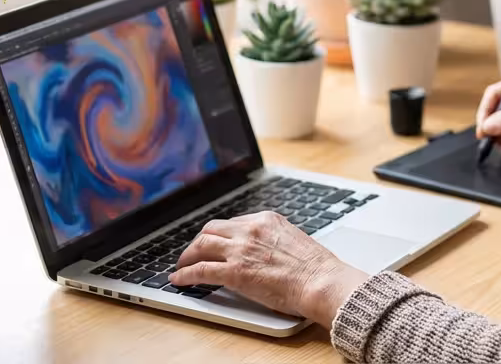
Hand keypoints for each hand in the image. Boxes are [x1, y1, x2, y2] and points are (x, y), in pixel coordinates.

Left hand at [169, 212, 367, 326]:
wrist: (320, 281)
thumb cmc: (315, 267)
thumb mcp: (293, 239)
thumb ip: (273, 239)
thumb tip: (263, 250)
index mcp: (266, 220)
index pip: (232, 223)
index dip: (219, 234)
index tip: (214, 242)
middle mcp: (250, 229)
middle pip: (212, 229)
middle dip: (199, 241)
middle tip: (193, 252)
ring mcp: (240, 249)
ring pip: (201, 245)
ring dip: (188, 255)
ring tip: (182, 265)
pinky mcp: (234, 272)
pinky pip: (201, 270)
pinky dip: (185, 274)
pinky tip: (179, 279)